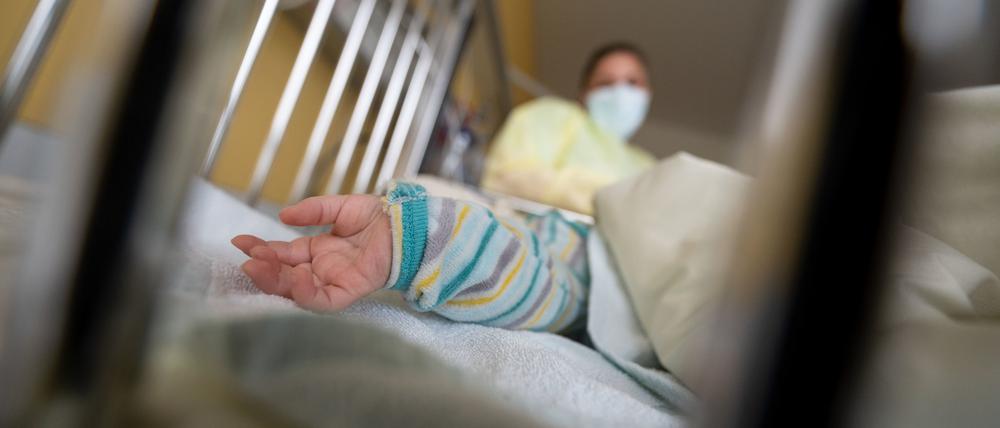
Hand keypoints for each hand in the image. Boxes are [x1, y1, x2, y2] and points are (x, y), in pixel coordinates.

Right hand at [231, 194, 391, 311]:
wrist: (407, 224)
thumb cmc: (378, 217)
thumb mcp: (339, 208)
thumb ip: (313, 211)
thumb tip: (283, 215)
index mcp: (317, 251)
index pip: (282, 255)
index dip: (261, 250)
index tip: (240, 242)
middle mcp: (321, 269)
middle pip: (285, 276)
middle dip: (263, 269)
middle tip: (247, 260)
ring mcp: (334, 282)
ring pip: (298, 291)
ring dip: (277, 282)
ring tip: (259, 267)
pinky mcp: (349, 292)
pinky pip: (323, 300)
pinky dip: (307, 293)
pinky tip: (297, 277)